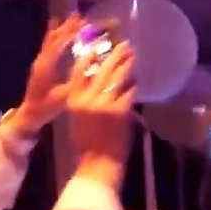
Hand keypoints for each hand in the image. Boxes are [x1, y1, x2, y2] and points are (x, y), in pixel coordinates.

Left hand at [6, 15, 86, 136]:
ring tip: (72, 18)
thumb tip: (90, 66)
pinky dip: (55, 36)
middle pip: (54, 38)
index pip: (59, 44)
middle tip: (79, 15)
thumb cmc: (47, 107)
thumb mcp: (64, 96)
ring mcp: (40, 62)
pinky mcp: (41, 65)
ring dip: (61, 29)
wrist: (30, 114)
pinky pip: (48, 46)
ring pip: (50, 41)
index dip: (69, 32)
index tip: (81, 22)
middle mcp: (41, 60)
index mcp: (46, 66)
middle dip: (66, 27)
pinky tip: (57, 29)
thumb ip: (76, 81)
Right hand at [69, 45, 136, 187]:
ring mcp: (104, 104)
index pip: (78, 71)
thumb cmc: (88, 143)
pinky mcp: (120, 111)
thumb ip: (85, 99)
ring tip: (132, 56)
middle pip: (101, 69)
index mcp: (73, 100)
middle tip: (124, 45)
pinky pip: (129, 91)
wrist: (98, 164)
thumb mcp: (79, 118)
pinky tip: (137, 80)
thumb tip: (96, 81)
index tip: (97, 46)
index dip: (89, 56)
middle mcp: (87, 99)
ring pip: (117, 77)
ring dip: (126, 64)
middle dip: (114, 55)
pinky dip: (134, 84)